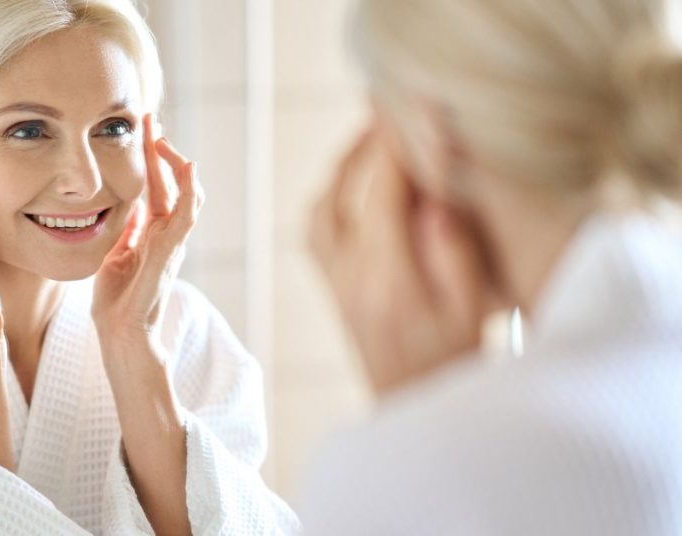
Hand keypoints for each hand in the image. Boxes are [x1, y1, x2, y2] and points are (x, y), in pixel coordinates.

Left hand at [91, 113, 204, 352]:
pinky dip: (190, 190)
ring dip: (175, 162)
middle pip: (171, 182)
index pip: (156, 186)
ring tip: (161, 137)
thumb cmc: (116, 302)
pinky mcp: (171, 252)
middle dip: (161, 150)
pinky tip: (188, 167)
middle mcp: (166, 234)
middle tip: (148, 119)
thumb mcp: (115, 254)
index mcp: (152, 232)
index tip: (140, 129)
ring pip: (186, 193)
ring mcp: (172, 242)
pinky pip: (187, 215)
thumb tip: (128, 206)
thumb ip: (126, 230)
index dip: (150, 157)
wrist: (120, 334)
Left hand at [308, 112, 490, 395]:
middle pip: (344, 194)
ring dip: (342, 171)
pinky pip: (316, 234)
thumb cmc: (456, 367)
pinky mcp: (335, 293)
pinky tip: (355, 189)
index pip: (384, 193)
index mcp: (387, 279)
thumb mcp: (472, 312)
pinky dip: (331, 200)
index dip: (396, 143)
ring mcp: (336, 286)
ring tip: (372, 142)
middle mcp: (350, 278)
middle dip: (366, 147)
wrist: (418, 417)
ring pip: (320, 211)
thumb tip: (431, 196)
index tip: (408, 104)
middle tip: (390, 112)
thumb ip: (453, 251)